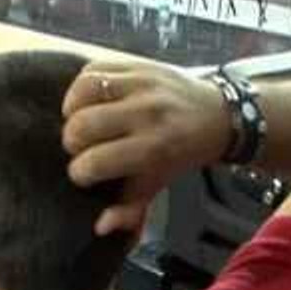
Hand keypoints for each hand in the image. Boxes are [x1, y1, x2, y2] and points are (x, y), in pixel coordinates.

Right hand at [62, 61, 229, 235]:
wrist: (218, 114)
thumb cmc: (182, 154)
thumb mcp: (159, 184)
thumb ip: (130, 209)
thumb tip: (100, 225)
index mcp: (152, 148)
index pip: (94, 162)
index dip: (81, 172)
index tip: (85, 173)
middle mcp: (145, 114)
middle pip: (82, 126)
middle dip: (73, 143)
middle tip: (82, 147)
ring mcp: (141, 84)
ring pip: (83, 93)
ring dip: (73, 111)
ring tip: (79, 121)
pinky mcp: (137, 64)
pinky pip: (92, 69)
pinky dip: (80, 87)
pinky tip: (85, 101)